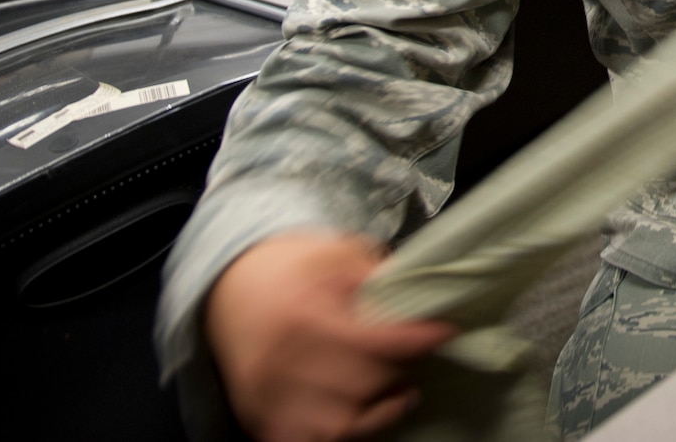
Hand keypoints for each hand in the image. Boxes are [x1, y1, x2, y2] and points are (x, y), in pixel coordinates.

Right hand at [205, 232, 455, 441]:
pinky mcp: (260, 418)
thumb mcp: (337, 252)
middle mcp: (281, 362)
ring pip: (341, 424)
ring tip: (399, 389)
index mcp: (302, 317)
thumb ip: (378, 276)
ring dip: (379, 409)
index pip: (375, 342)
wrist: (229, 284)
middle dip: (398, 369)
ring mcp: (267, 397)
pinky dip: (343, 433)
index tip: (445, 332)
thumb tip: (421, 297)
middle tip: (413, 355)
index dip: (419, 339)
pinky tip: (363, 413)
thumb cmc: (291, 266)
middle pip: (363, 385)